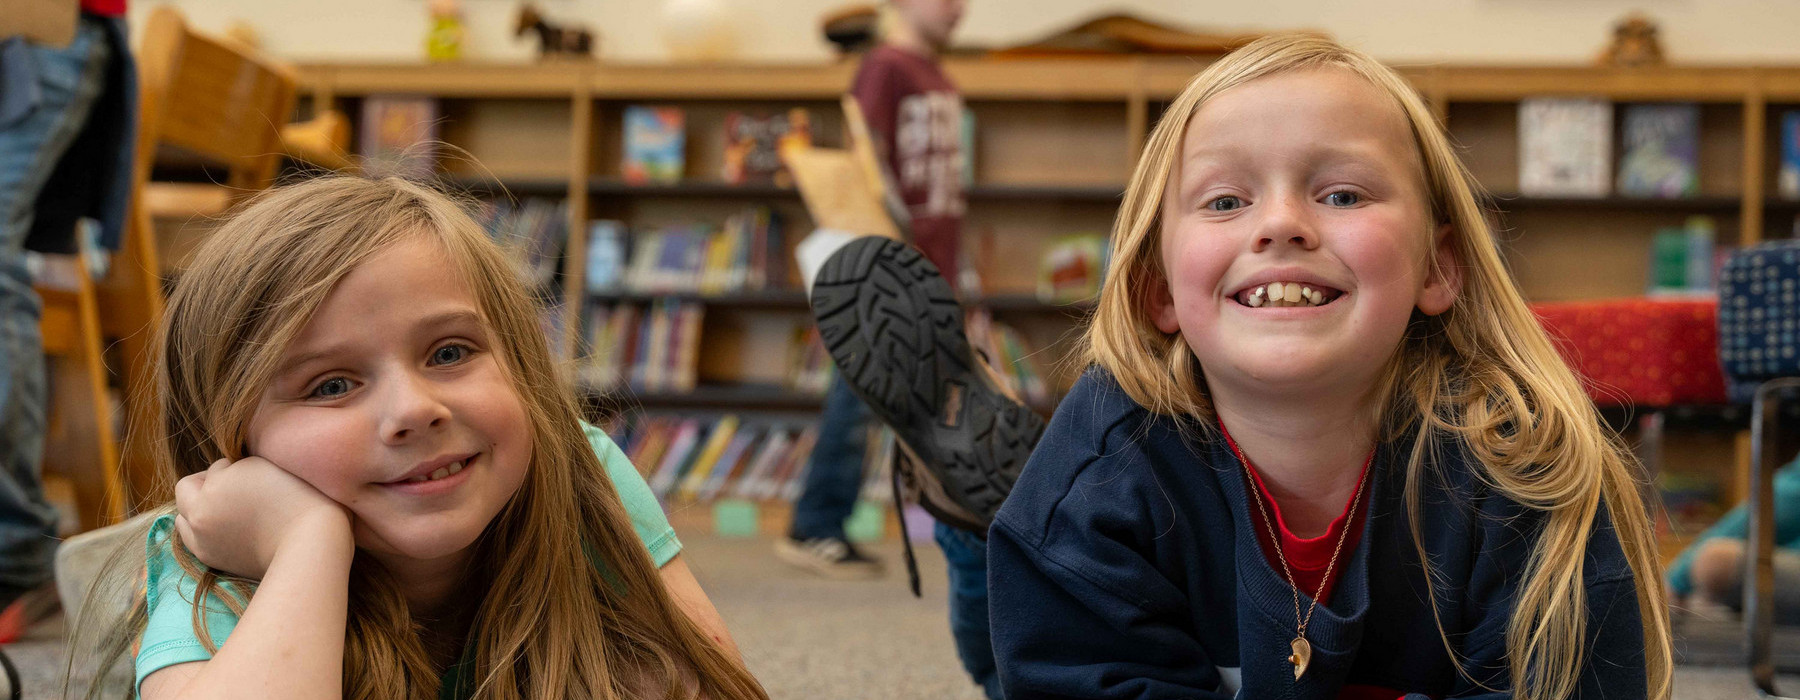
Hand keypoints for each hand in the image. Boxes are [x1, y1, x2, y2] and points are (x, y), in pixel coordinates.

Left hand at [174, 457, 352, 579]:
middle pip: (187, 490)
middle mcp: (199, 516)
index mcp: (211, 489)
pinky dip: (204, 531)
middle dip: (207, 485)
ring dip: (198, 509)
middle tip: (235, 489)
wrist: (308, 544)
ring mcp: (202, 542)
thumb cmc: (295, 501)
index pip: (215, 467)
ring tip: (226, 511)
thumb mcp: (262, 467)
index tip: (255, 476)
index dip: (234, 467)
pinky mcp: (213, 560)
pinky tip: (227, 529)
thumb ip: (234, 466)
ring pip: (184, 518)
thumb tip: (224, 472)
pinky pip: (194, 539)